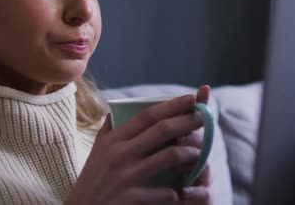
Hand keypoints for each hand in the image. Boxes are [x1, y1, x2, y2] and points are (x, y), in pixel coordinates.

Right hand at [64, 85, 211, 204]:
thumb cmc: (91, 182)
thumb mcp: (96, 151)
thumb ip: (109, 130)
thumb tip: (117, 108)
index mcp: (113, 140)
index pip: (147, 115)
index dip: (172, 105)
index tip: (191, 98)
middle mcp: (120, 153)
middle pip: (163, 130)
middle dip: (188, 122)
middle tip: (204, 118)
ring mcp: (126, 176)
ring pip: (170, 156)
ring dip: (190, 154)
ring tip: (198, 154)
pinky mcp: (131, 198)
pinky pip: (166, 192)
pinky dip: (178, 191)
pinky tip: (181, 191)